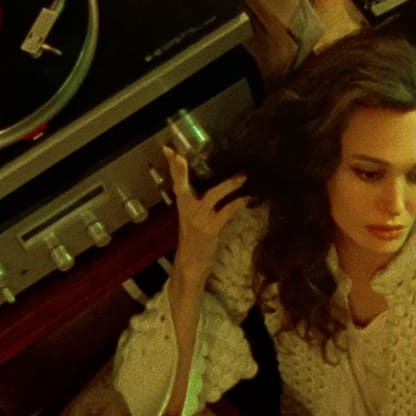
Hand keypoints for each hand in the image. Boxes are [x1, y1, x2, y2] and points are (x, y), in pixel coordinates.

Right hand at [165, 146, 245, 285]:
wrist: (191, 266)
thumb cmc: (195, 241)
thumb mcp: (191, 219)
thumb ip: (197, 203)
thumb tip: (214, 187)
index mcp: (183, 206)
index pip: (176, 182)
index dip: (173, 166)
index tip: (169, 150)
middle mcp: (187, 210)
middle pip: (182, 186)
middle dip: (180, 170)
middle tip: (181, 155)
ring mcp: (198, 219)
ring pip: (213, 195)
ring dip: (229, 185)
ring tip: (242, 176)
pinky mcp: (210, 229)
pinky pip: (226, 212)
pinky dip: (236, 203)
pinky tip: (246, 198)